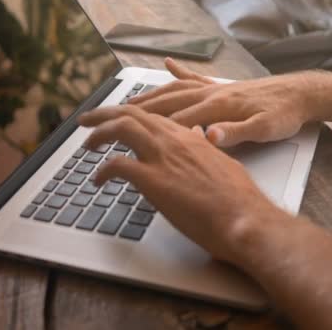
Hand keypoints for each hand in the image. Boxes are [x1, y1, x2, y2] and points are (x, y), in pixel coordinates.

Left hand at [78, 105, 285, 263]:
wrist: (245, 218)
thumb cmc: (238, 198)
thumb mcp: (222, 163)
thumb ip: (204, 148)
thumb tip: (198, 136)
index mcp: (190, 137)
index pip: (153, 115)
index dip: (131, 114)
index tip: (118, 118)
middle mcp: (174, 140)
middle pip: (132, 113)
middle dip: (104, 113)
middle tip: (87, 119)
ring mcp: (163, 158)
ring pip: (121, 127)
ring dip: (98, 133)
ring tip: (87, 144)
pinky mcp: (154, 180)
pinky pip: (116, 165)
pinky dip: (102, 170)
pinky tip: (98, 180)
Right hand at [129, 58, 311, 146]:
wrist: (300, 94)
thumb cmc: (284, 114)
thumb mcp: (265, 130)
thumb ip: (236, 133)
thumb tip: (210, 136)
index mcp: (218, 106)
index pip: (175, 120)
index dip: (147, 130)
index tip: (123, 137)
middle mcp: (211, 93)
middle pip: (166, 101)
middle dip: (136, 110)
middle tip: (110, 116)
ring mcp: (215, 87)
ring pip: (174, 89)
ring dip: (149, 95)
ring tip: (126, 100)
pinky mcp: (222, 85)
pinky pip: (195, 77)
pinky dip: (179, 71)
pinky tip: (167, 63)